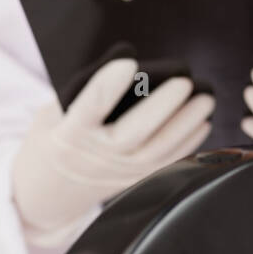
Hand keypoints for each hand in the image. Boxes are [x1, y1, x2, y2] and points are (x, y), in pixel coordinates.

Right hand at [11, 57, 214, 245]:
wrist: (46, 195)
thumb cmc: (52, 140)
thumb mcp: (53, 114)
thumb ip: (83, 90)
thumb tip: (126, 57)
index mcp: (68, 133)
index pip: (89, 108)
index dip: (108, 85)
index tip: (128, 63)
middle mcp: (96, 156)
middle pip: (134, 133)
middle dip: (163, 105)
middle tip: (185, 81)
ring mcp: (119, 171)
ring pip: (158, 150)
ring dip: (186, 122)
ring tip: (206, 97)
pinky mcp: (135, 180)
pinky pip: (167, 162)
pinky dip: (188, 142)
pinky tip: (203, 121)